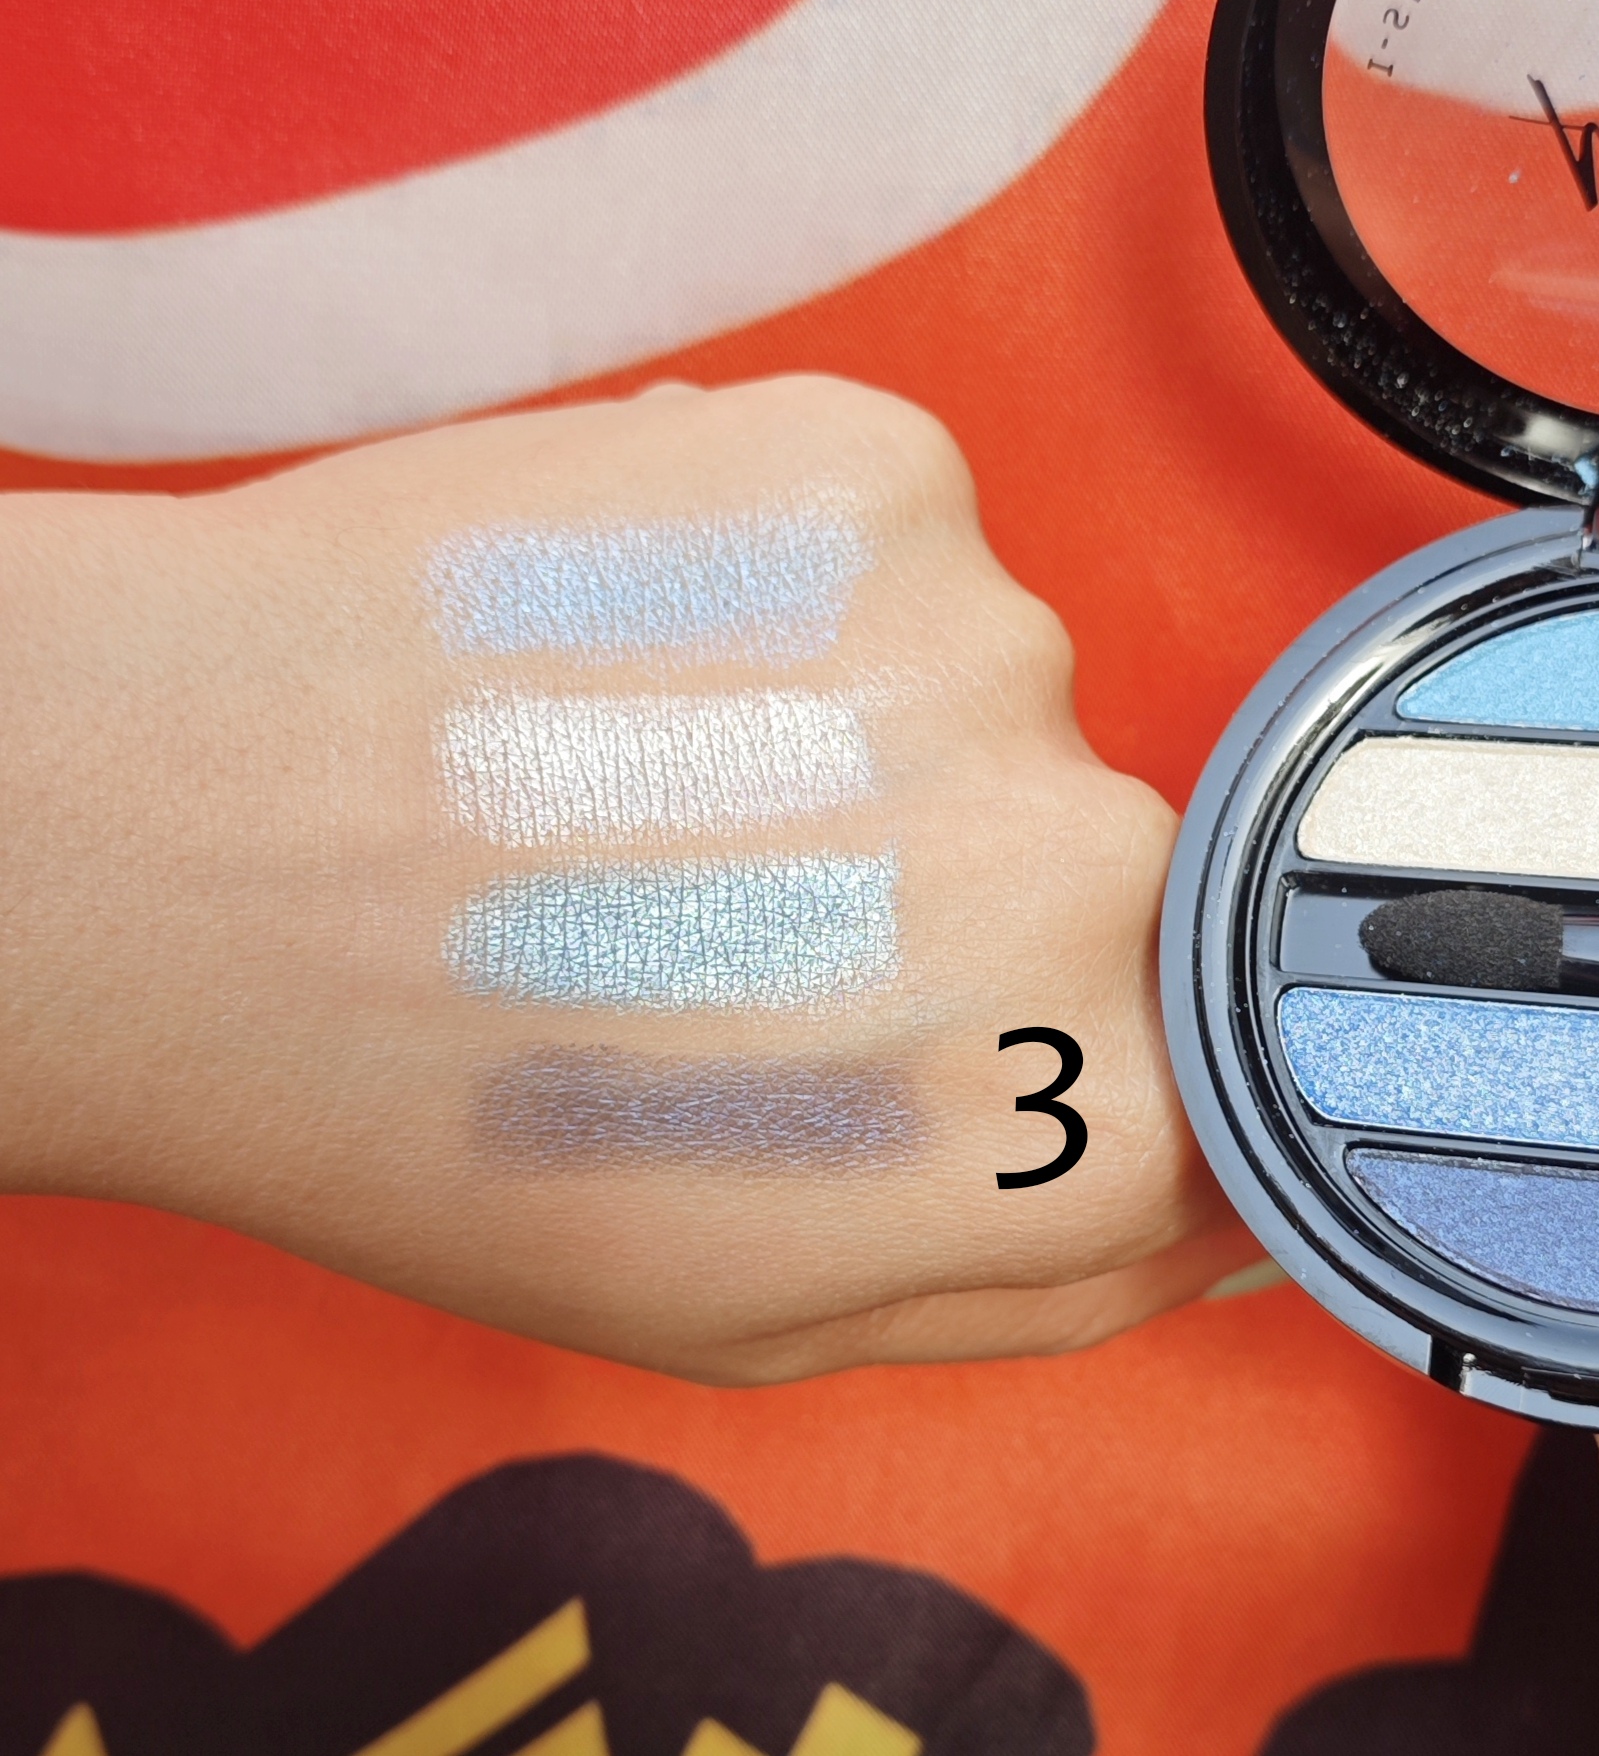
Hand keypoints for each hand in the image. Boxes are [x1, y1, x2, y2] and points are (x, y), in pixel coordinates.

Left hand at [0, 378, 1249, 1381]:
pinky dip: (796, 575)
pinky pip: (905, 531)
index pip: (1199, 1047)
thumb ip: (1065, 1280)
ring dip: (856, 715)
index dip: (1038, 1025)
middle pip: (1097, 847)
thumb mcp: (771, 1308)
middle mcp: (1099, 859)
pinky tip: (646, 637)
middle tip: (734, 890)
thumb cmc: (446, 1109)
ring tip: (655, 758)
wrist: (176, 841)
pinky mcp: (885, 462)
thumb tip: (1248, 1211)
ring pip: (990, 677)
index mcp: (1098, 1103)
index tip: (914, 1006)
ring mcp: (994, 637)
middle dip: (945, 872)